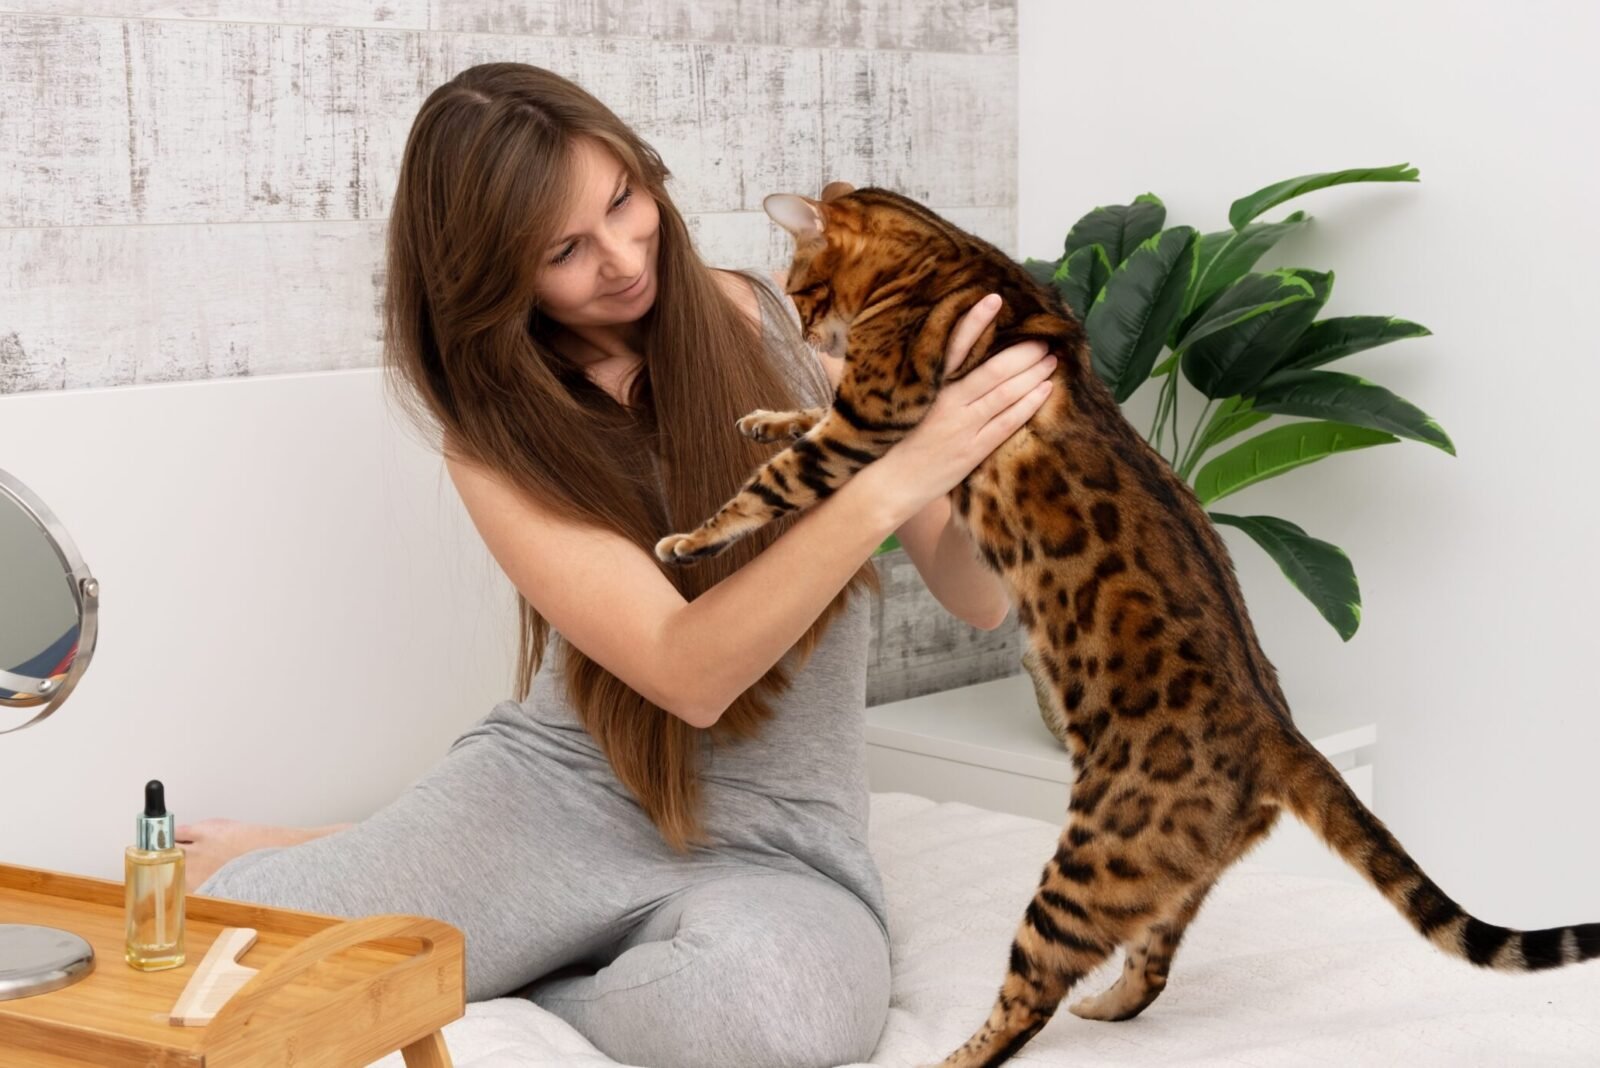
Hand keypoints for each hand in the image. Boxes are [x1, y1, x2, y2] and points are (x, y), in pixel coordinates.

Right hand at [872, 293, 1055, 519]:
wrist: (891, 482)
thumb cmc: (901, 438)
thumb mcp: (910, 401)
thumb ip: (934, 379)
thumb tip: (963, 352)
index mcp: (929, 385)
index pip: (955, 346)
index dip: (975, 321)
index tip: (994, 299)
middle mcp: (947, 402)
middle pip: (992, 369)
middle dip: (1022, 351)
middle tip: (1043, 337)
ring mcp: (962, 427)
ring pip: (1005, 393)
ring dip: (1033, 373)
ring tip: (1051, 358)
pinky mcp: (972, 450)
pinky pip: (1007, 422)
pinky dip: (1029, 403)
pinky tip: (1046, 389)